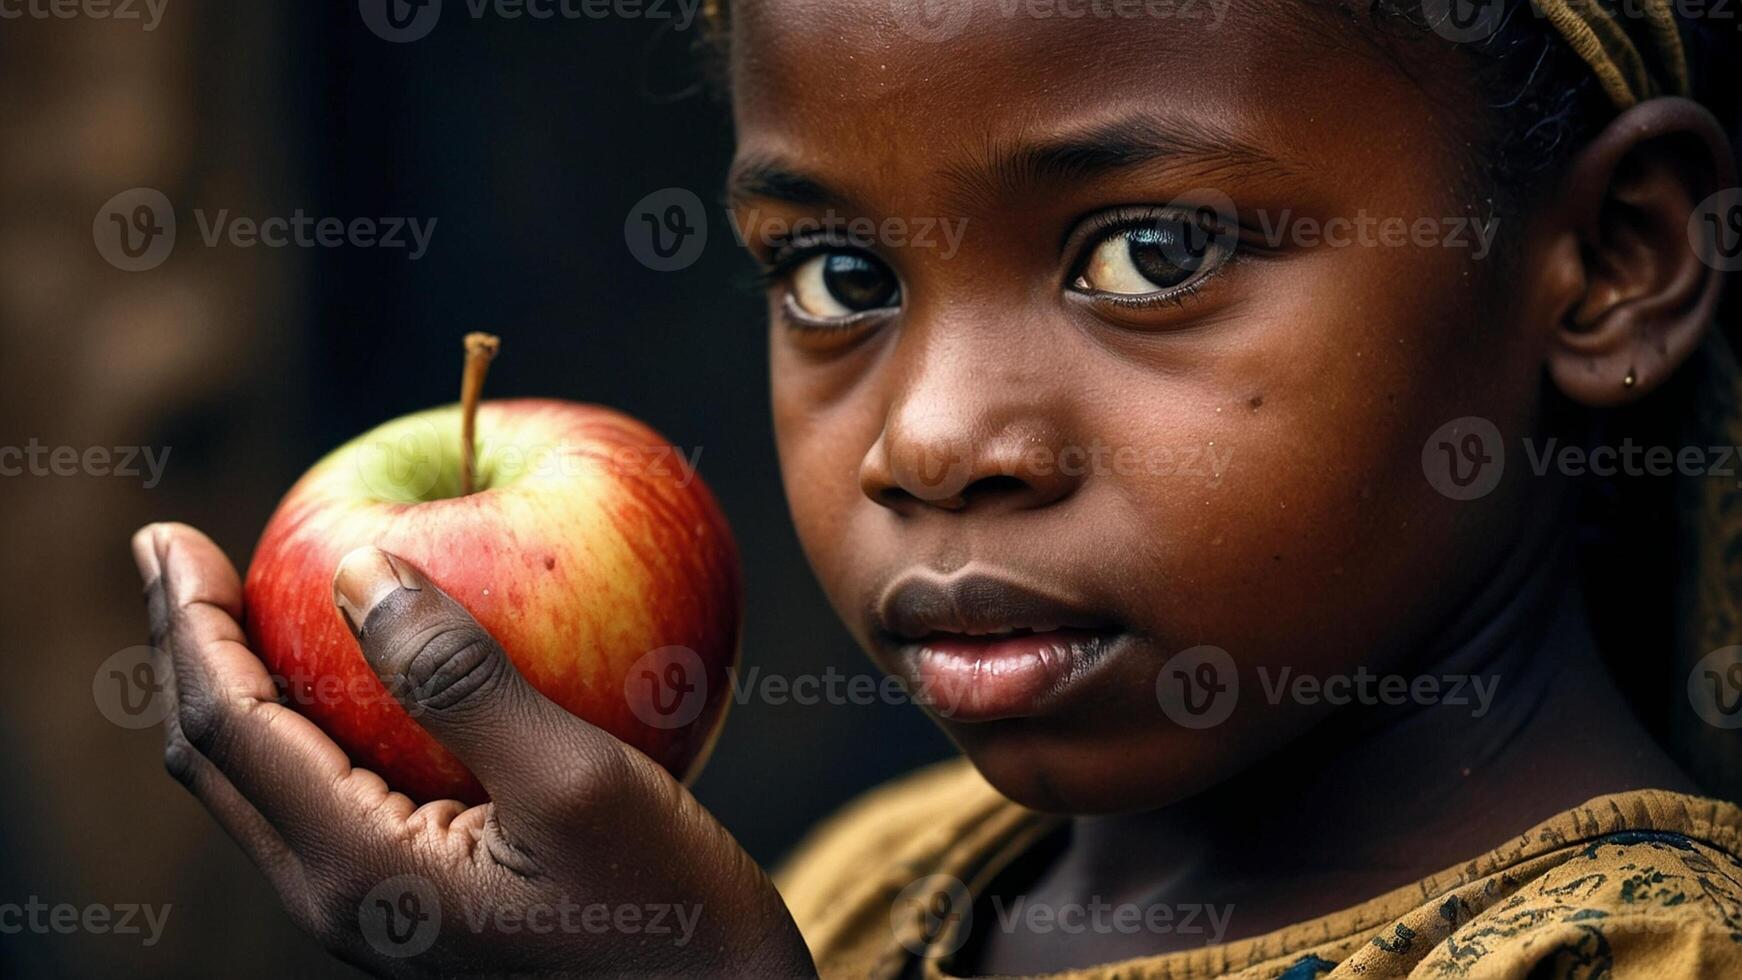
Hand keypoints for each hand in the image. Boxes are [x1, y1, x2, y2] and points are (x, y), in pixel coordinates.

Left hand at [132, 522, 813, 977]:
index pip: (226, 726)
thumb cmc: (665, 912)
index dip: (190, 623)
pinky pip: (321, 794)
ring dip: (236, 683)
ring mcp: (373, 906)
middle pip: (215, 758)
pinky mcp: (416, 900)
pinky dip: (305, 717)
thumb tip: (360, 568)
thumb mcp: (574, 779)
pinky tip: (351, 674)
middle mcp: (339, 896)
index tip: (170, 535)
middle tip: (176, 551)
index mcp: (357, 867)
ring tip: (238, 603)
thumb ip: (462, 679)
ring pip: (261, 781)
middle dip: (185, 648)